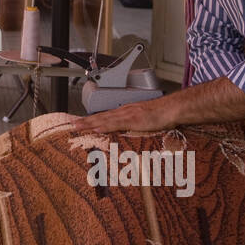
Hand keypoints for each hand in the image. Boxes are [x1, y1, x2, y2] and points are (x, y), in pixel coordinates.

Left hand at [62, 97, 179, 134]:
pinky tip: (96, 127)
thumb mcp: (144, 122)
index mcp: (125, 112)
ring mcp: (127, 114)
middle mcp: (123, 111)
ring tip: (77, 126)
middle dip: (85, 121)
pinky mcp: (134, 119)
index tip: (80, 123)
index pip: (104, 116)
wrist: (172, 109)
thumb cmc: (161, 115)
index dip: (91, 120)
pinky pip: (117, 123)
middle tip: (72, 124)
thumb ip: (135, 127)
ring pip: (104, 118)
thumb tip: (127, 135)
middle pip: (101, 116)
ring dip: (90, 122)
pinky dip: (105, 125)